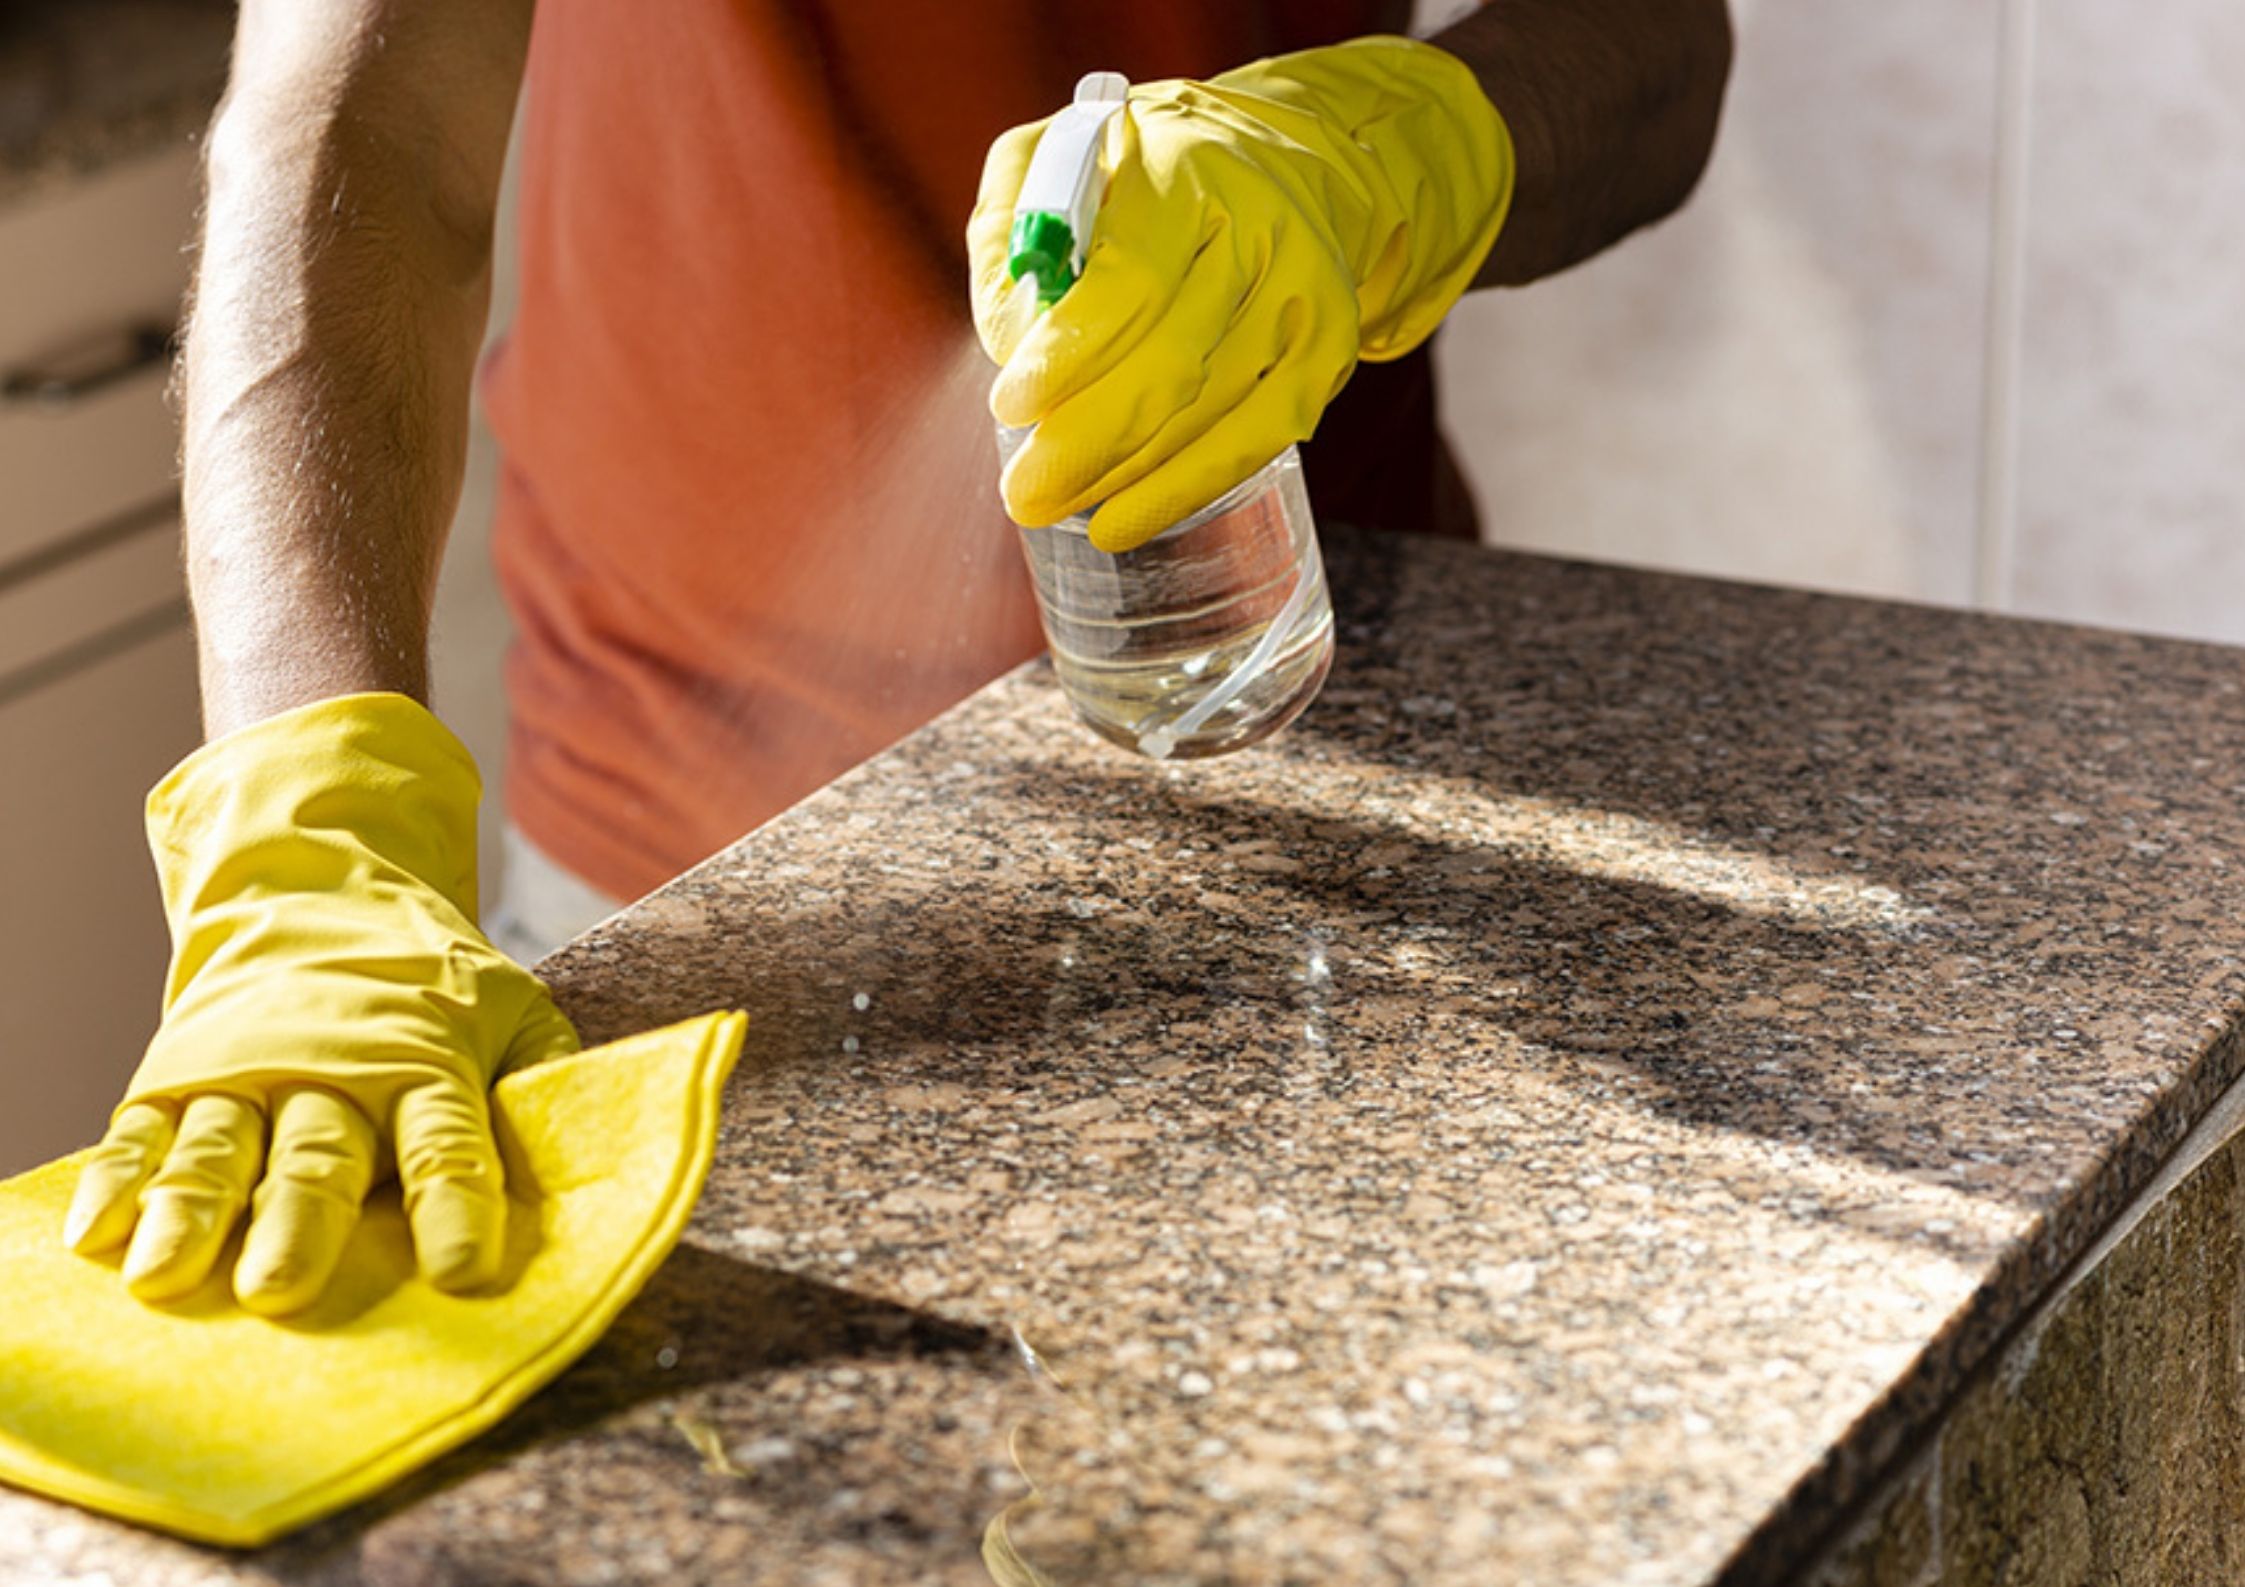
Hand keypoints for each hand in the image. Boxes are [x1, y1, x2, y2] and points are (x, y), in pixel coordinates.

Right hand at [63, 694, 578, 1315]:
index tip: (460, 1273)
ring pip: (219, 1148)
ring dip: (192, 1212)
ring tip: (165, 1278)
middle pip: (320, 1155)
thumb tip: (589, 1149)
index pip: (447, 1140)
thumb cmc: (433, 980)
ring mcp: (246, 1070)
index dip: (456, 1205)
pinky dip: (115, 1181)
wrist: (321, 889)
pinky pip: (141, 1132)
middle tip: (281, 1289)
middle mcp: (332, 1068)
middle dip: (302, 1222)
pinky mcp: (178, 1073)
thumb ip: (545, 1075)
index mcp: (424, 1057)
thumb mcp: (510, 1006)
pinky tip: (93, 1235)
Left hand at [968, 37, 1513, 551]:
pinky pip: (1257, 438)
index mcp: (1185, 175)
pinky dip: (1185, 487)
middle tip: (1024, 490)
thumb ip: (1013, 229)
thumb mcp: (1057, 159)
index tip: (1010, 405)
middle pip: (1172, 361)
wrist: (1283, 162)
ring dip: (1125, 474)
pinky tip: (1123, 520)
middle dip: (1088, 439)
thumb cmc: (1144, 172)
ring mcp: (1303, 297)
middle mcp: (1260, 232)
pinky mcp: (1328, 350)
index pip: (1130, 281)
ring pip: (1210, 412)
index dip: (1069, 355)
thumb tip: (1011, 337)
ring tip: (1054, 503)